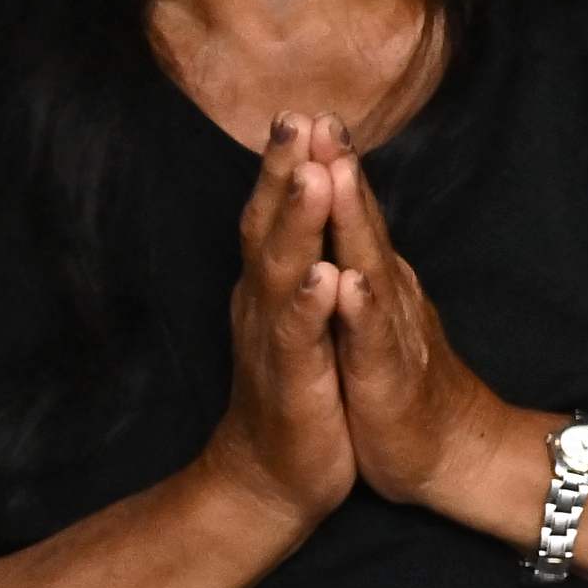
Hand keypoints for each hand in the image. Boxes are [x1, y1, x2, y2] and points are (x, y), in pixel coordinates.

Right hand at [200, 118, 358, 529]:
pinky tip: (323, 275)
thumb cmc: (296, 392)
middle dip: (285, 172)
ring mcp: (274, 340)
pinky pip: (299, 337)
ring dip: (298, 222)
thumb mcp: (300, 319)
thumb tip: (308, 217)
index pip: (279, 214)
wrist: (271, 477)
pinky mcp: (292, 381)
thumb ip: (300, 267)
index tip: (306, 110)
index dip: (290, 164)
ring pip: (281, 270)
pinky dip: (310, 304)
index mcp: (273, 286)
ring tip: (314, 175)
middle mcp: (264, 304)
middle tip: (297, 118)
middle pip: (270, 226)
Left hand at [308, 141, 538, 523]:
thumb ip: (363, 268)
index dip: (328, 167)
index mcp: (374, 282)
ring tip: (335, 173)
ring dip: (352, 219)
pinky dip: (360, 309)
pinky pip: (372, 339)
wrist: (449, 455)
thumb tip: (345, 224)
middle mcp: (387, 296)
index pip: (348, 216)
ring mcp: (392, 334)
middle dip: (340, 171)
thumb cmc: (399, 388)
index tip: (304, 116)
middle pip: (360, 224)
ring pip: (369, 267)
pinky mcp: (390, 379)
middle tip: (322, 120)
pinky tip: (348, 279)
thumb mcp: (370, 319)